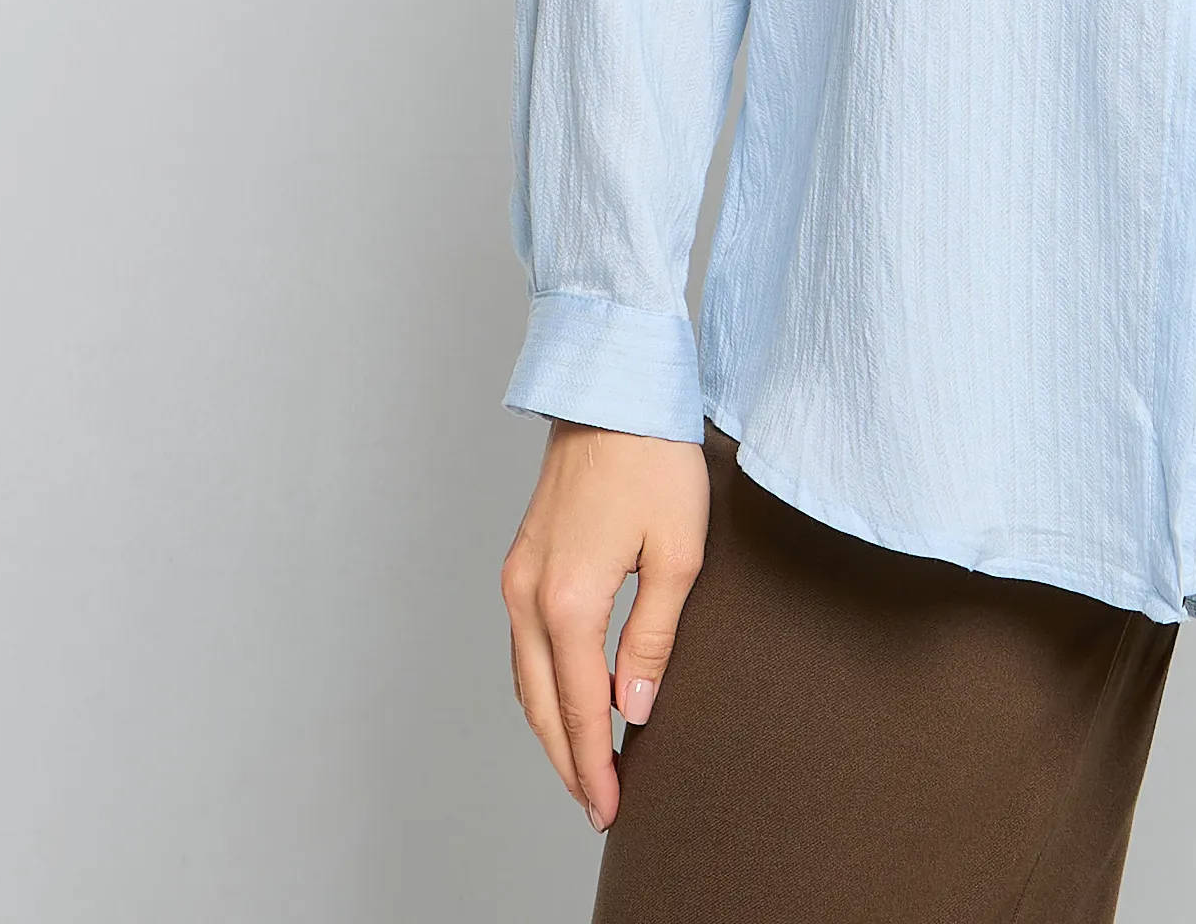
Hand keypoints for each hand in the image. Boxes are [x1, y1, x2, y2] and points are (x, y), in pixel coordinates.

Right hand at [500, 420, 708, 829]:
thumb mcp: (678, 553)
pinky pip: (523, 644)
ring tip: (584, 764)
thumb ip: (653, 640)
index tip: (610, 808)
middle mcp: (528, 595)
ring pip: (525, 679)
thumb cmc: (655, 459)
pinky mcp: (521, 560)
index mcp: (568, 600)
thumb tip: (634, 711)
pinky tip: (565, 698)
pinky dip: (542, 684)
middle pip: (541, 706)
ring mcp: (517, 576)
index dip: (595, 764)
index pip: (580, 708)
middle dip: (567, 761)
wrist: (614, 387)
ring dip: (551, 726)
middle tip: (597, 804)